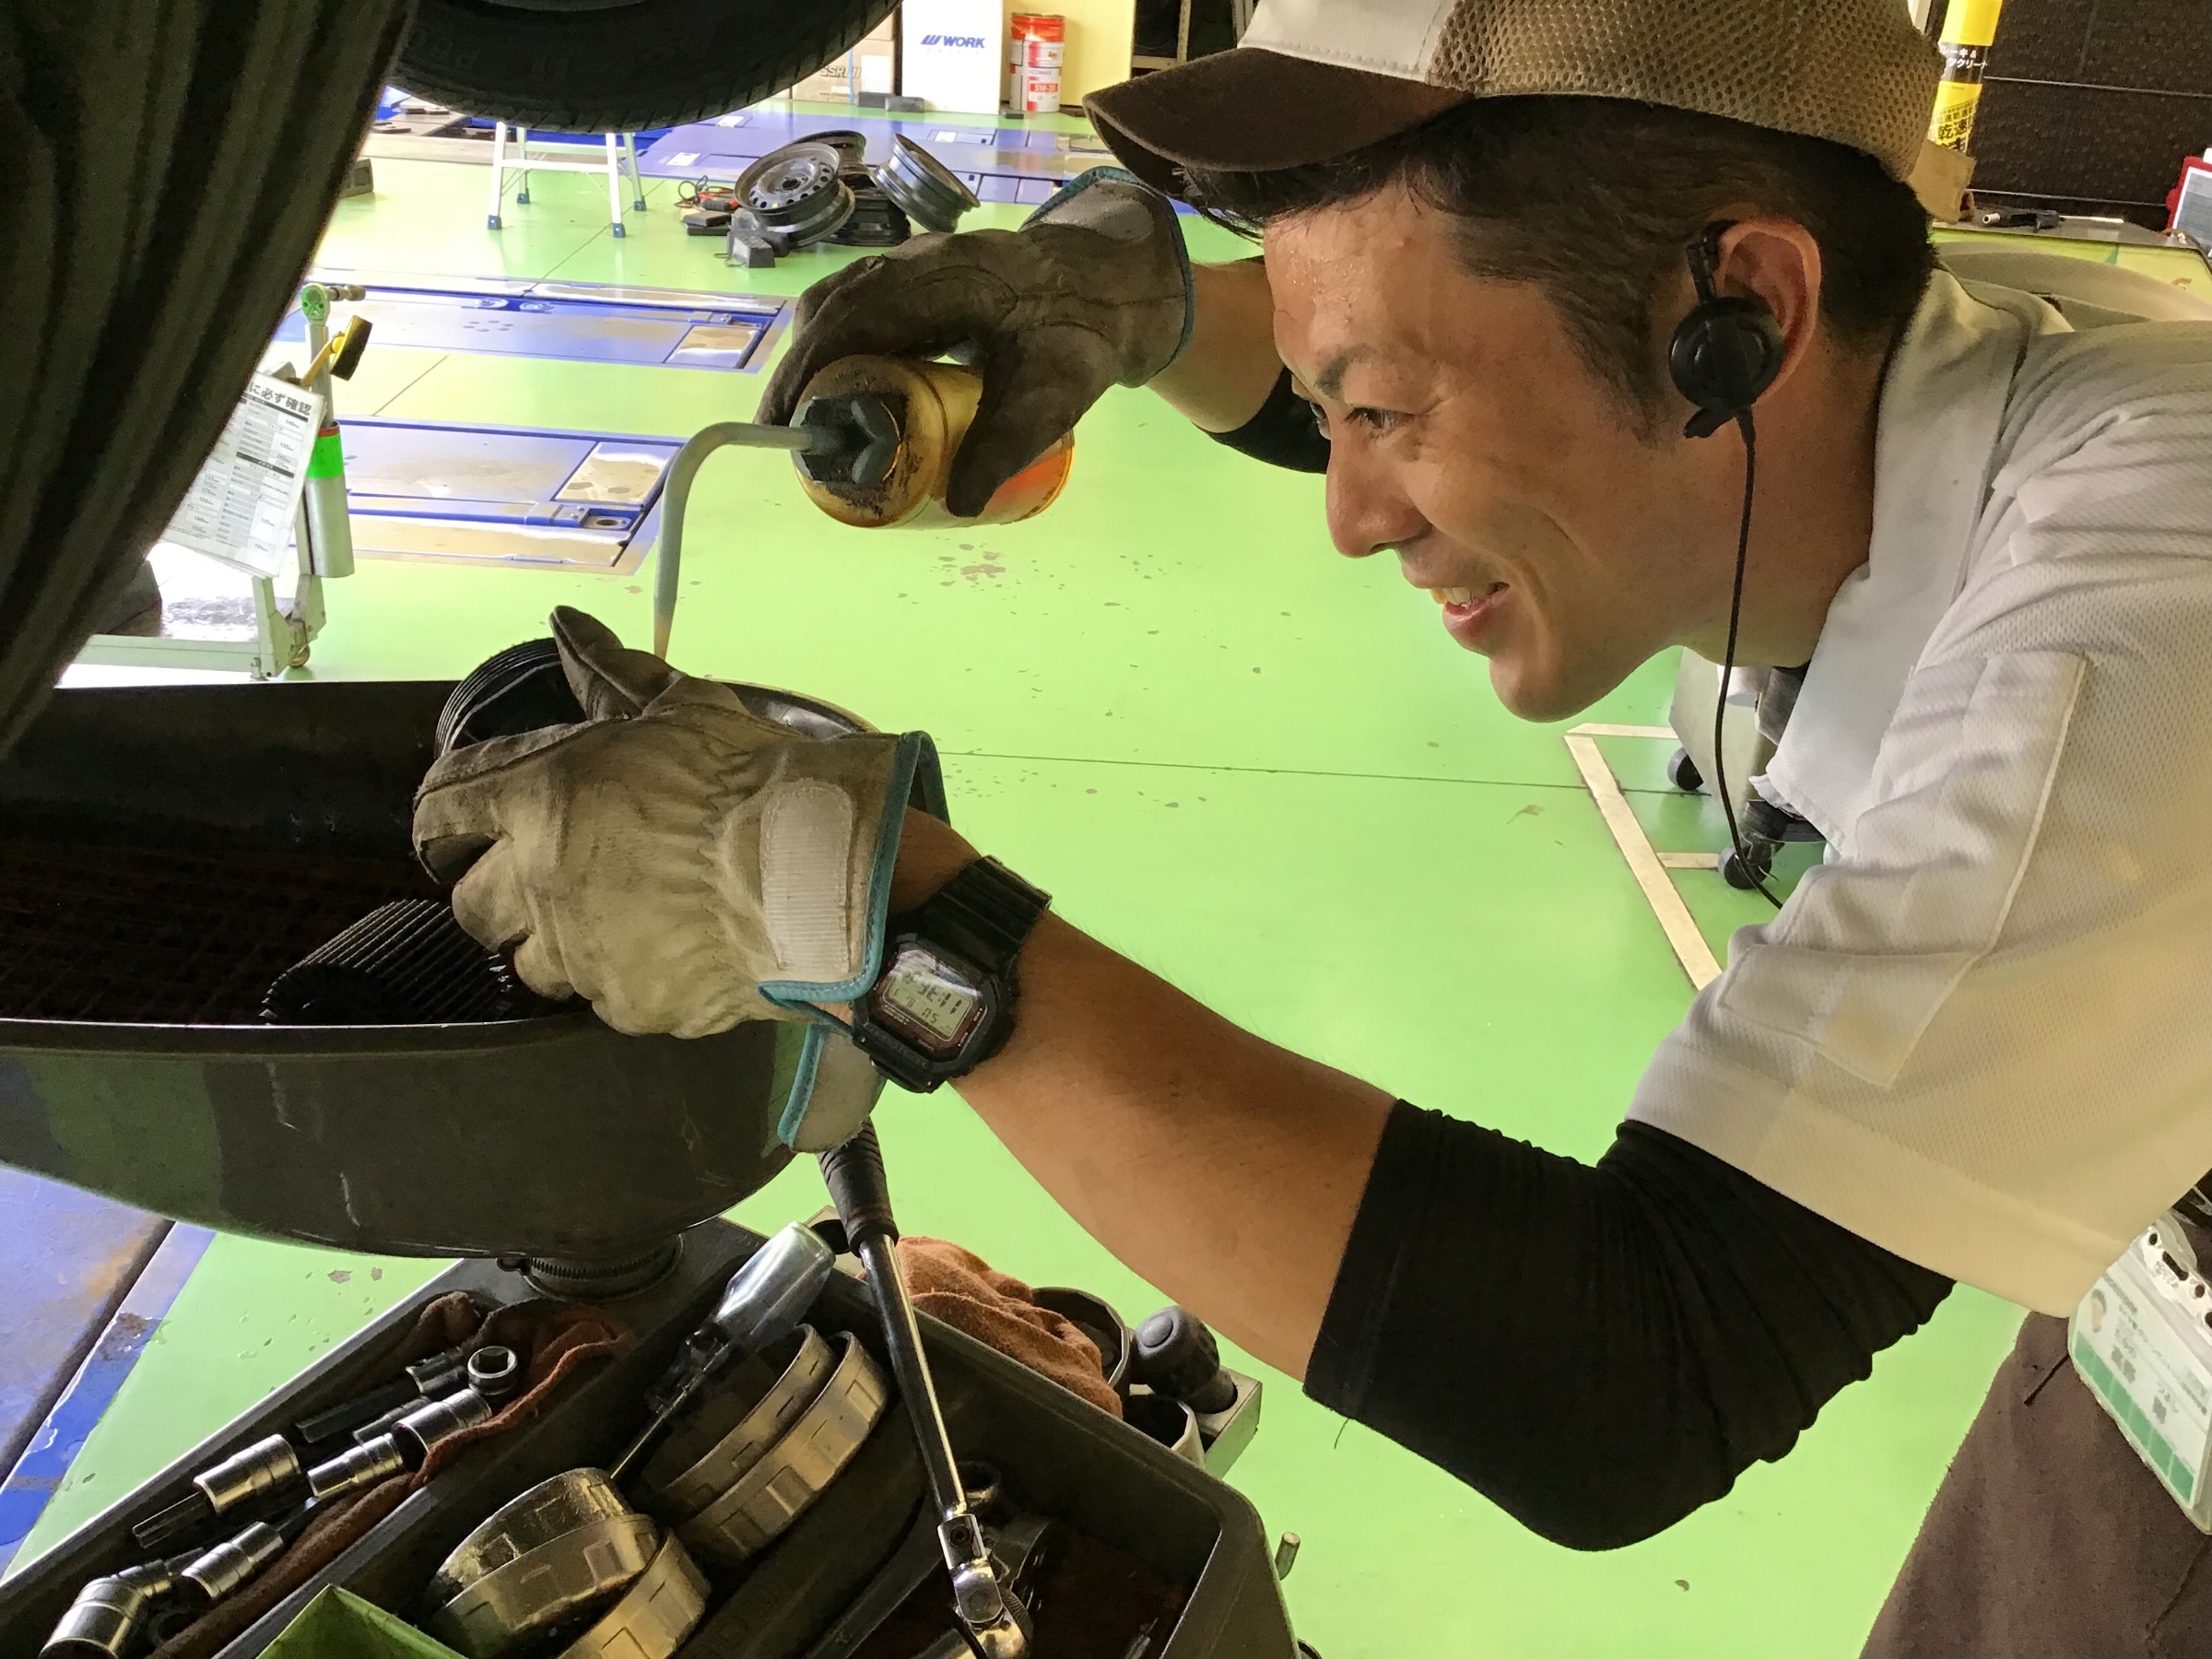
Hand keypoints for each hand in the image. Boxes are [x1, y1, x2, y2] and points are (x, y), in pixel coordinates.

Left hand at [412, 607, 926, 1039]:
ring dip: (554, 942)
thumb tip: (565, 624)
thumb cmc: (744, 777)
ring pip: (530, 963)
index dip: (443, 817)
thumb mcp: (681, 707)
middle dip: (495, 891)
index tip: (459, 824)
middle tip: (541, 878)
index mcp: (538, 796)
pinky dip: (624, 978)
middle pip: (471, 905)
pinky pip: (604, 999)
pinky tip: (667, 955)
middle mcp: (538, 880)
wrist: (813, 872)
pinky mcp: (627, 1005)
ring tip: (608, 924)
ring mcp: (579, 952)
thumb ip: (612, 673)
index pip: (443, 808)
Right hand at [758, 168, 1191, 516]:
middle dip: (802, 372)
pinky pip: (863, 307)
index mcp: (947, 280)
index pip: (853, 318)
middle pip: (833, 307)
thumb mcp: (1055, 396)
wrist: (1112, 284)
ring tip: (814, 423)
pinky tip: (850, 395)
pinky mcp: (919, 279)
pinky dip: (844, 349)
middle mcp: (920, 262)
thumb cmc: (1081, 334)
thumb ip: (1007, 444)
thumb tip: (957, 504)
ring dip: (820, 359)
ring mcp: (916, 264)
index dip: (808, 369)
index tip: (783, 424)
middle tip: (793, 437)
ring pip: (843, 304)